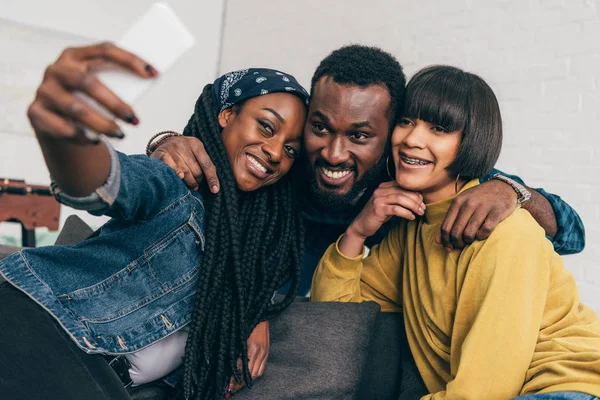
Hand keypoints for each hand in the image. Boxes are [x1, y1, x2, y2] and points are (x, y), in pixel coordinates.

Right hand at [27, 42, 155, 141]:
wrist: (56, 122)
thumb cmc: (86, 102)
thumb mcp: (99, 89)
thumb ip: (116, 84)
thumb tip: (150, 80)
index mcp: (75, 56)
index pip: (105, 50)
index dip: (130, 60)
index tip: (153, 74)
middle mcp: (56, 70)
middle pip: (88, 83)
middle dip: (115, 103)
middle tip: (134, 120)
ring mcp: (44, 91)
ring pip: (76, 109)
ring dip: (101, 124)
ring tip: (120, 134)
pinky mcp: (36, 113)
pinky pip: (62, 127)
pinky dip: (81, 136)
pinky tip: (94, 140)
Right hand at [151, 135, 219, 192]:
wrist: (164, 143)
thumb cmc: (184, 152)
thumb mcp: (195, 154)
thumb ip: (204, 166)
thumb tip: (214, 186)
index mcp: (196, 144)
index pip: (207, 164)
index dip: (211, 178)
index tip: (215, 190)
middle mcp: (184, 144)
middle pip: (196, 170)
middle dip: (198, 181)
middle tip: (197, 185)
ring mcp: (172, 148)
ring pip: (185, 172)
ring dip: (189, 182)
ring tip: (190, 186)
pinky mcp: (162, 154)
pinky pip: (171, 168)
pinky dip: (176, 174)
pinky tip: (180, 177)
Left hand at [228, 320, 269, 393]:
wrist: (260, 315)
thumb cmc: (247, 324)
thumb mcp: (238, 339)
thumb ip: (236, 354)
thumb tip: (231, 369)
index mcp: (251, 348)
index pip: (242, 370)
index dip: (235, 380)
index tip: (227, 387)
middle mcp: (260, 352)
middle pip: (250, 375)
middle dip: (240, 385)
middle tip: (231, 390)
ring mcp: (265, 353)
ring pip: (256, 374)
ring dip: (247, 382)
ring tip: (238, 387)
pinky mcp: (267, 352)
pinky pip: (262, 369)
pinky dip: (254, 376)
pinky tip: (248, 378)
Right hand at [341, 181, 424, 256]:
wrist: (361, 225)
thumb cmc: (378, 215)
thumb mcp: (388, 203)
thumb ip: (399, 198)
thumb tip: (418, 197)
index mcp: (384, 186)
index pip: (403, 185)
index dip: (415, 192)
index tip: (422, 201)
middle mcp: (380, 190)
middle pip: (403, 191)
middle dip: (416, 200)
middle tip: (423, 208)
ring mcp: (378, 199)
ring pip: (401, 199)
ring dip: (413, 206)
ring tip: (420, 213)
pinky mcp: (378, 209)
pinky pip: (396, 209)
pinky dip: (406, 213)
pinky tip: (411, 217)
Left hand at [437, 179, 517, 249]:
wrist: (502, 186)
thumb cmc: (478, 199)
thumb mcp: (461, 204)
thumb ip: (449, 221)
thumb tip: (437, 241)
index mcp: (457, 202)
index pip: (445, 227)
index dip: (445, 241)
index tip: (448, 247)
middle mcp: (468, 204)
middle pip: (455, 232)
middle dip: (456, 243)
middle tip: (460, 245)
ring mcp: (483, 207)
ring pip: (469, 233)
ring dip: (468, 241)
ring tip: (470, 240)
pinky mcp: (497, 212)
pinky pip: (485, 230)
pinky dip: (481, 236)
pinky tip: (481, 234)